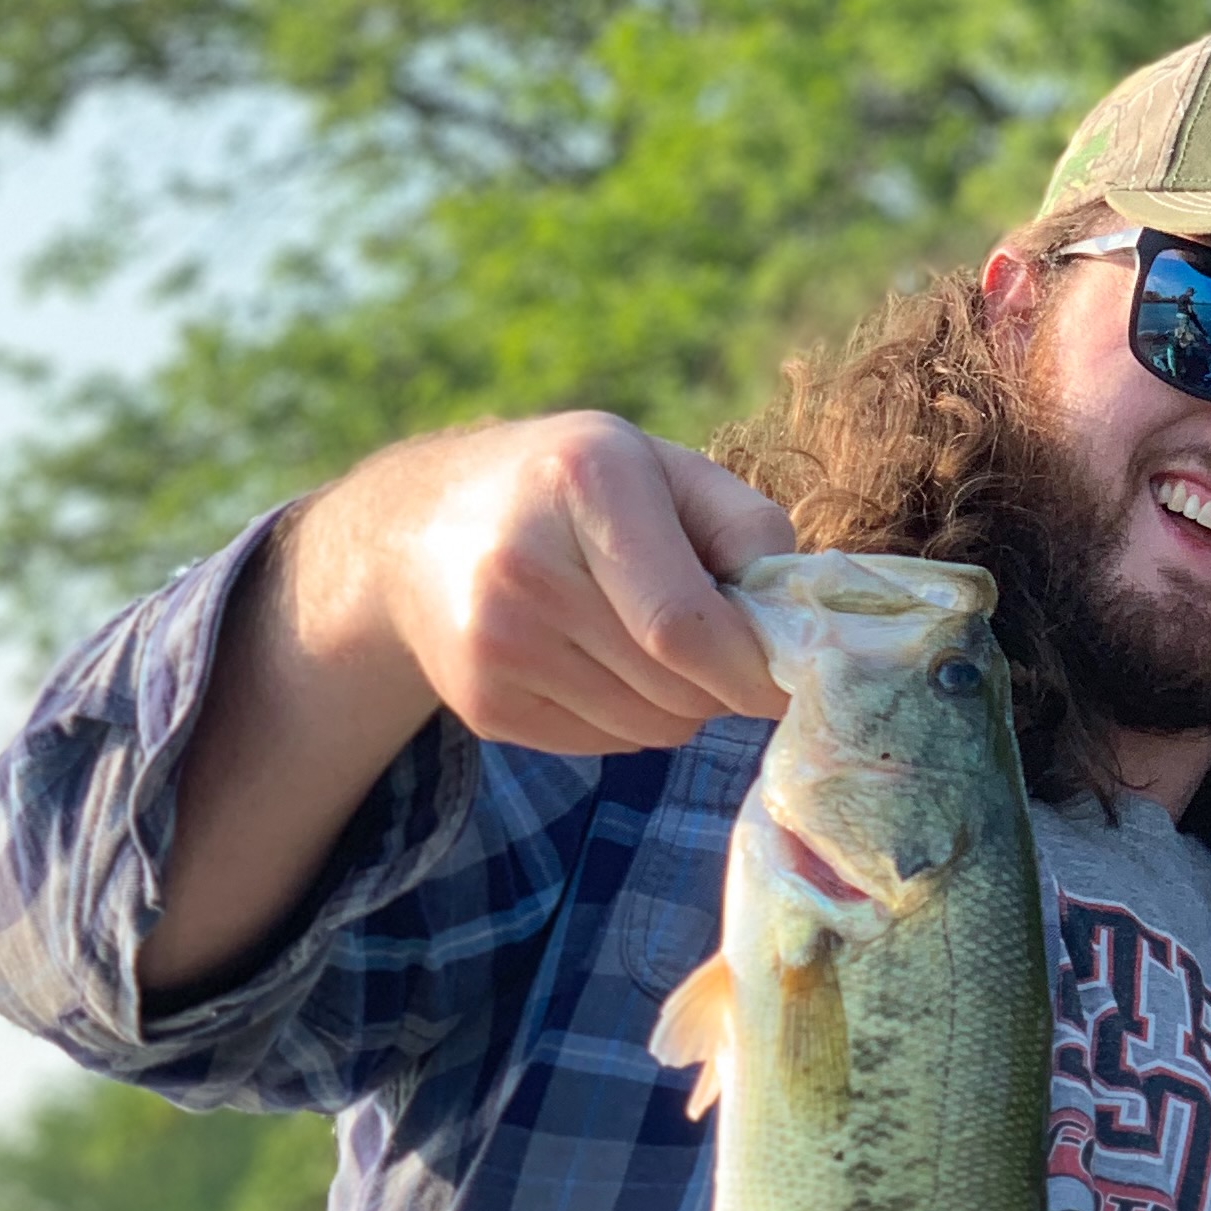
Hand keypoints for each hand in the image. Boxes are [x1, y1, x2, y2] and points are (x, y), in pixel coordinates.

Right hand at [348, 412, 795, 752]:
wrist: (416, 529)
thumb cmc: (569, 490)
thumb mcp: (656, 465)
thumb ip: (742, 523)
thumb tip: (793, 618)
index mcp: (585, 483)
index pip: (684, 624)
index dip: (750, 668)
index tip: (785, 678)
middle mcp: (526, 567)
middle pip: (674, 685)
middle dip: (720, 683)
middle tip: (717, 648)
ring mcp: (495, 644)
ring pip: (650, 727)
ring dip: (679, 704)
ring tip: (647, 645)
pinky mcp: (484, 705)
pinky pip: (608, 745)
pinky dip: (630, 719)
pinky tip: (597, 663)